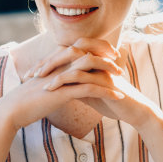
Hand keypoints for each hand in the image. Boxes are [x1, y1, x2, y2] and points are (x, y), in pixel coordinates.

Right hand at [0, 38, 126, 130]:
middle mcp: (58, 66)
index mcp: (54, 63)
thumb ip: (53, 81)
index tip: (108, 55)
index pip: (78, 48)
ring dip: (109, 71)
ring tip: (122, 78)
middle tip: (118, 62)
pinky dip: (107, 91)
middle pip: (87, 51)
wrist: (11, 111)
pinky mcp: (63, 92)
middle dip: (105, 54)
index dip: (94, 48)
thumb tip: (62, 83)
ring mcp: (61, 77)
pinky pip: (90, 88)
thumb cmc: (25, 101)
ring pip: (91, 67)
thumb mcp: (41, 87)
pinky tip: (119, 96)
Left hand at [30, 37, 161, 129]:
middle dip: (46, 61)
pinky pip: (81, 75)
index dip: (47, 61)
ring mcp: (101, 66)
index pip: (65, 53)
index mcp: (91, 59)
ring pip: (72, 58)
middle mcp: (96, 58)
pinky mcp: (104, 78)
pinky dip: (63, 80)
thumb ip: (73, 85)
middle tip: (29, 74)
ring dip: (52, 67)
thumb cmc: (111, 101)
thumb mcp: (88, 92)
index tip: (30, 73)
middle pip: (66, 50)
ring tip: (36, 79)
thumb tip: (55, 87)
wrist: (133, 111)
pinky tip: (51, 88)